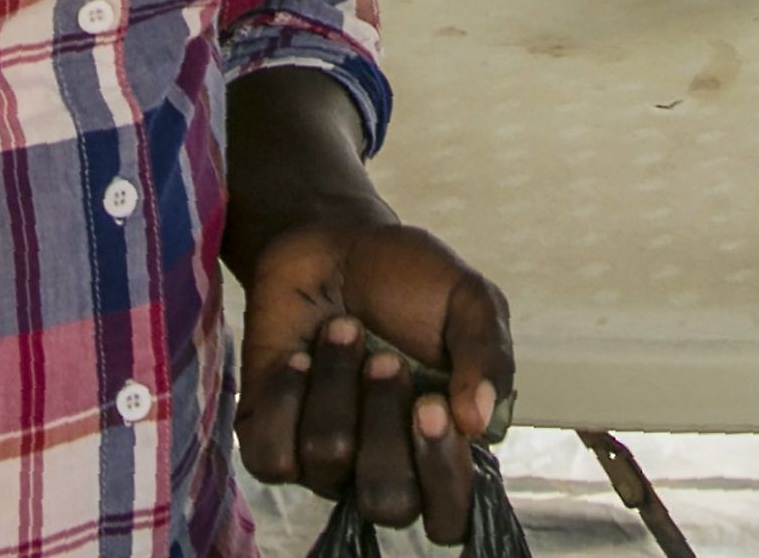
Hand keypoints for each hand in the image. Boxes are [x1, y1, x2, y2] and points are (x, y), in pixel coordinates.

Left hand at [235, 218, 513, 541]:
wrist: (332, 243)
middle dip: (384, 421)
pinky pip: (273, 455)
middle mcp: (382, 465)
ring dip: (336, 383)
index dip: (441, 475)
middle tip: (386, 358)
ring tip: (342, 328)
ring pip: (328, 463)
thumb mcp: (469, 301)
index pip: (449, 515)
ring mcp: (324, 459)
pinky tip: (298, 356)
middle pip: (387, 502)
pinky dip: (286, 395)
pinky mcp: (271, 440)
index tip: (432, 405)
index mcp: (439, 446)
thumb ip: (487, 355)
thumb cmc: (407, 278)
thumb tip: (477, 421)